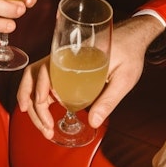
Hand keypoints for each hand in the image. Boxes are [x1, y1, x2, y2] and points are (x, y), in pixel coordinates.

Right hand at [16, 14, 157, 138]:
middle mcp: (62, 56)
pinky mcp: (66, 71)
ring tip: (44, 126)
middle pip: (33, 77)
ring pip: (35, 81)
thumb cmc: (130, 52)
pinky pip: (45, 84)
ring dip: (33, 104)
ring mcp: (62, 64)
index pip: (44, 68)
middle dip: (32, 103)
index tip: (43, 105)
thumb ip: (109, 100)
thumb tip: (93, 122)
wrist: (133, 39)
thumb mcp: (124, 78)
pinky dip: (40, 101)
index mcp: (74, 53)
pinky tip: (46, 117)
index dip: (39, 88)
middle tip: (46, 127)